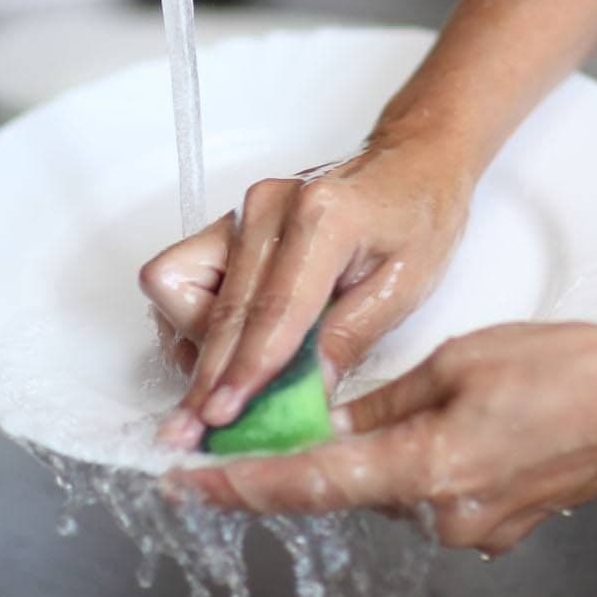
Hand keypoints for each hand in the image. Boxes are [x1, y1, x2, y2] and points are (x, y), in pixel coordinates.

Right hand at [139, 139, 471, 448]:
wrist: (411, 164)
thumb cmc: (417, 218)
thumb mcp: (405, 285)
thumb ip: (349, 338)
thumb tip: (303, 394)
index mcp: (324, 217)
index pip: (273, 309)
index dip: (245, 370)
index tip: (222, 416)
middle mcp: (269, 208)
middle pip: (222, 309)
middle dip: (209, 377)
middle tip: (196, 432)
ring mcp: (241, 212)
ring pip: (179, 289)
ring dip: (200, 345)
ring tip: (231, 382)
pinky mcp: (227, 223)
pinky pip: (179, 276)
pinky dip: (194, 319)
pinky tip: (229, 344)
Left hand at [170, 323, 596, 554]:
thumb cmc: (572, 369)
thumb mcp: (459, 359)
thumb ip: (382, 401)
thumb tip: (326, 421)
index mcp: (427, 467)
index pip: (309, 481)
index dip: (240, 484)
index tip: (187, 480)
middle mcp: (444, 514)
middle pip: (350, 483)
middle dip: (334, 443)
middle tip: (330, 396)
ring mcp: (473, 529)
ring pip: (394, 484)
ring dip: (391, 446)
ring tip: (451, 391)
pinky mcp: (495, 526)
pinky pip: (435, 492)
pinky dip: (428, 458)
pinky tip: (471, 418)